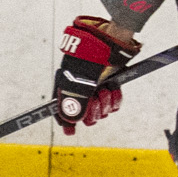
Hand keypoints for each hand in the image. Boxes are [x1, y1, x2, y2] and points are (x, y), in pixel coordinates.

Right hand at [52, 16, 136, 131]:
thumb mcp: (79, 82)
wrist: (110, 44)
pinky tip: (113, 90)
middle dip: (92, 111)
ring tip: (104, 90)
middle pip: (85, 116)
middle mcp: (80, 91)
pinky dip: (114, 100)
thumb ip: (75, 103)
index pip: (63, 111)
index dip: (66, 122)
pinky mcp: (110, 87)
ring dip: (104, 104)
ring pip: (101, 112)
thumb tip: (72, 121)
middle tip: (95, 99)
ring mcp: (95, 90)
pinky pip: (113, 105)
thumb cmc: (89, 60)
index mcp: (66, 88)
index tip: (70, 132)